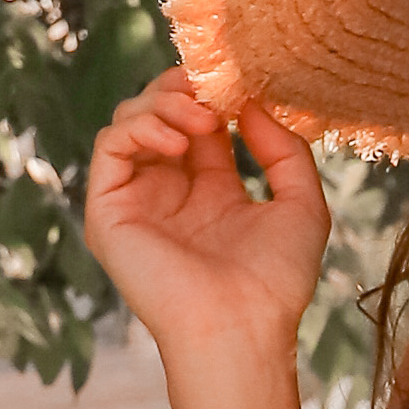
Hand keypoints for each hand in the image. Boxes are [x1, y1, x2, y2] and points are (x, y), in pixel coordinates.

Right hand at [83, 66, 327, 363]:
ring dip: (163, 103)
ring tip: (200, 120)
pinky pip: (108, 145)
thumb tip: (250, 103)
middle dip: (183, 88)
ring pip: (129, 120)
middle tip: (212, 90)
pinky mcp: (108, 211)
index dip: (214, 94)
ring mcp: (136, 201)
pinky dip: (139, 127)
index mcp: (210, 192)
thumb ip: (284, 149)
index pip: (198, 121)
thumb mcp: (301, 203)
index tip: (238, 82)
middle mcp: (168, 193)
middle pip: (158, 112)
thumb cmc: (275, 281)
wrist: (241, 327)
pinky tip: (176, 143)